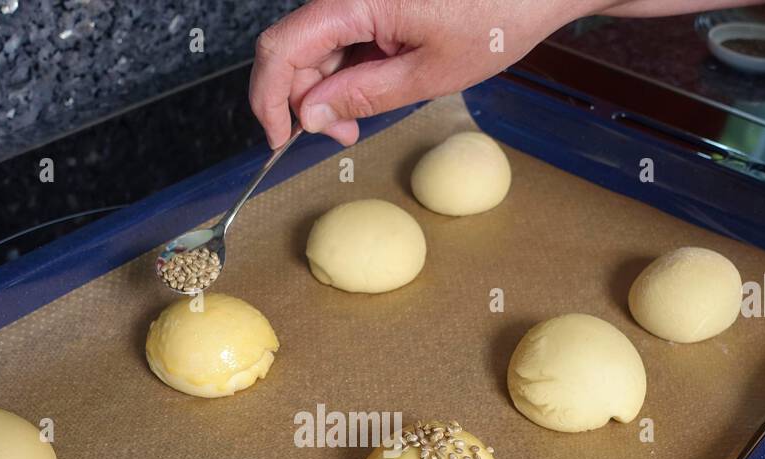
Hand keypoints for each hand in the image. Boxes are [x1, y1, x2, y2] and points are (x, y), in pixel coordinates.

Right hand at [249, 0, 587, 147]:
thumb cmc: (496, 18)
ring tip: (361, 118)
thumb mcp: (428, 75)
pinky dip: (346, 71)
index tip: (280, 139)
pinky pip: (340, 38)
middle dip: (304, 101)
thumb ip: (361, 95)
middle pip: (293, 50)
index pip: (280, 48)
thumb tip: (309, 114)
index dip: (267, 99)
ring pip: (315, 48)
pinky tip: (374, 88)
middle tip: (343, 137)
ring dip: (327, 90)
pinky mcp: (372, 1)